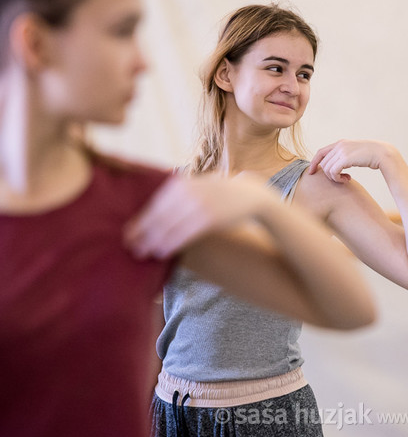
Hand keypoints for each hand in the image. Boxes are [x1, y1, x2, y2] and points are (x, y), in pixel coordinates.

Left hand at [123, 173, 277, 259]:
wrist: (251, 195)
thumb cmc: (221, 194)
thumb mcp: (199, 186)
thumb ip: (179, 195)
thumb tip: (153, 212)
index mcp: (182, 183)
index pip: (155, 204)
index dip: (140, 220)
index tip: (128, 233)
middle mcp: (188, 191)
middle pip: (158, 215)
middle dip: (142, 233)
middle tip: (130, 247)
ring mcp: (199, 204)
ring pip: (168, 226)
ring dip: (153, 241)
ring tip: (142, 253)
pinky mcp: (209, 218)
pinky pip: (184, 234)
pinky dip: (170, 243)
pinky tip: (162, 252)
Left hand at [308, 139, 393, 182]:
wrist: (383, 154)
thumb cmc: (372, 156)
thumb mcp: (355, 153)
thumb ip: (345, 156)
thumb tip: (337, 165)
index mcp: (341, 143)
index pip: (321, 152)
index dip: (314, 163)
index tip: (312, 172)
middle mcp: (339, 145)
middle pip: (323, 163)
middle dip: (329, 174)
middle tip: (341, 179)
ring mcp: (342, 151)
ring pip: (327, 169)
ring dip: (334, 178)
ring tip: (346, 179)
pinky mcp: (345, 158)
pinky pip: (333, 172)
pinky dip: (338, 178)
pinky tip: (348, 179)